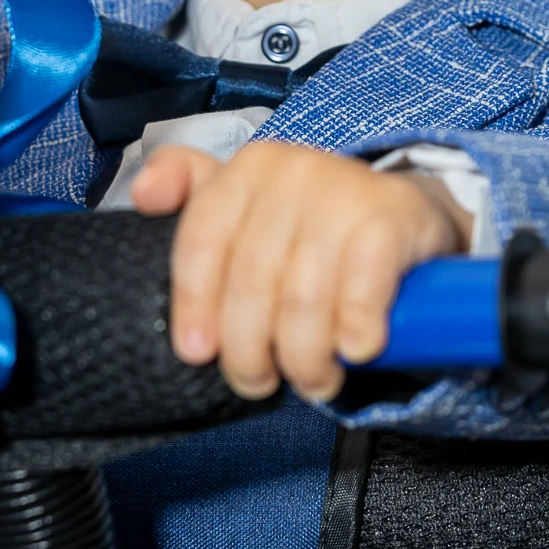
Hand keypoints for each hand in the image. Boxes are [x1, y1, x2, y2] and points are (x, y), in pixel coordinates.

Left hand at [132, 140, 471, 402]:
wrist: (405, 216)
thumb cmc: (312, 225)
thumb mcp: (250, 202)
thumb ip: (189, 190)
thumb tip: (143, 195)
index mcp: (250, 167)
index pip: (202, 240)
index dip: (194, 304)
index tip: (196, 353)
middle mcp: (294, 169)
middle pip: (250, 280)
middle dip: (248, 348)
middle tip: (257, 381)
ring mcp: (345, 191)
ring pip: (303, 297)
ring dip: (304, 356)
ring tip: (311, 379)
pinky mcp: (393, 219)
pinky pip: (361, 290)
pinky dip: (354, 331)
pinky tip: (356, 350)